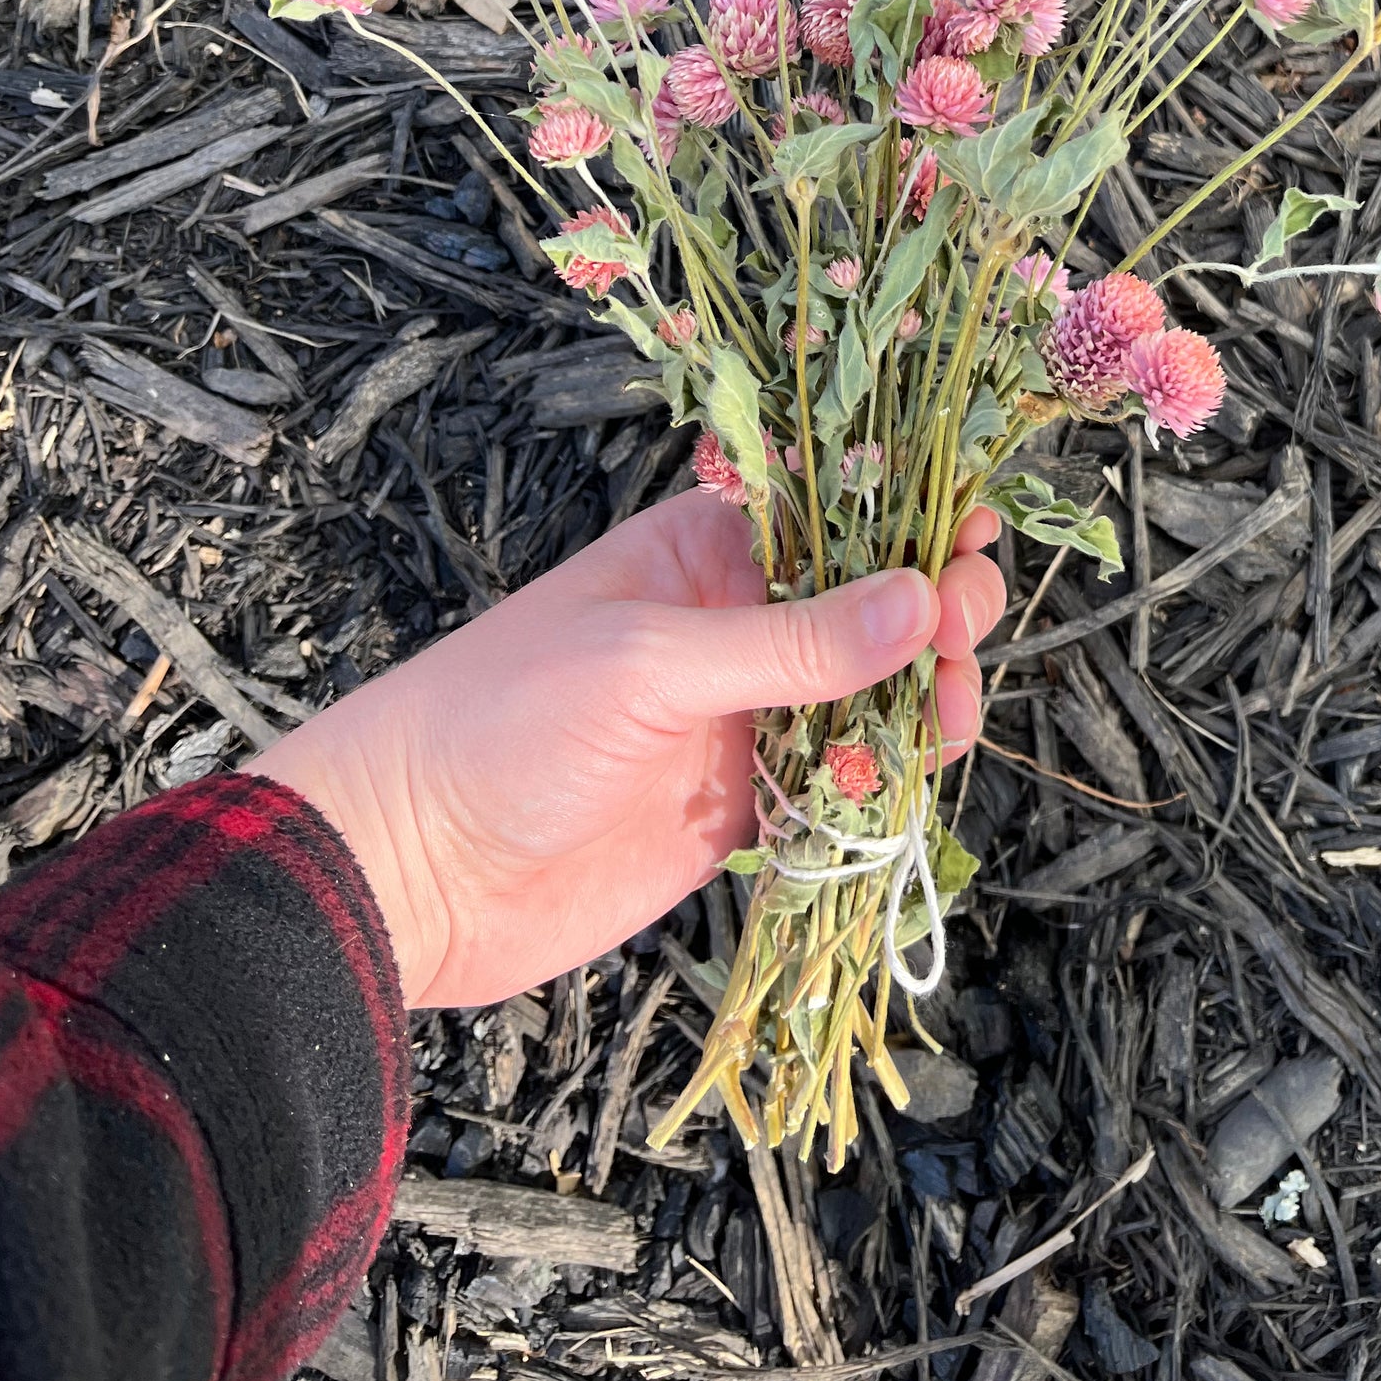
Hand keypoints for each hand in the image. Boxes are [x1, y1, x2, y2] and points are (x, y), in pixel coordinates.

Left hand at [250, 490, 1005, 1008]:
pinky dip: (881, 787)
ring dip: (918, 704)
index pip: (829, 510)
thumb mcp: (649, 663)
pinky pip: (834, 787)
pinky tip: (913, 784)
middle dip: (931, 614)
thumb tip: (923, 598)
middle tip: (963, 639)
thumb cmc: (500, 722)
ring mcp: (734, 721)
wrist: (407, 870)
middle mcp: (728, 627)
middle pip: (865, 605)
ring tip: (948, 721)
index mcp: (698, 551)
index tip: (973, 537)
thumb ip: (792, 641)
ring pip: (863, 698)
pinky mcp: (734, 812)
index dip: (906, 516)